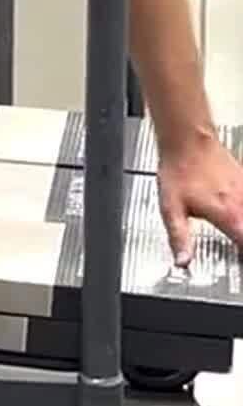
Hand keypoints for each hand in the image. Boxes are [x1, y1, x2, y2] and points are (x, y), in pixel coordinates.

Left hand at [158, 132, 242, 263]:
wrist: (187, 140)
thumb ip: (179, 238)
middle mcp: (242, 204)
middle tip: (237, 253)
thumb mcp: (171, 210)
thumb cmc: (179, 171)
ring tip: (237, 236)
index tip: (238, 265)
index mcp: (227, 216)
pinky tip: (239, 214)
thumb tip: (182, 262)